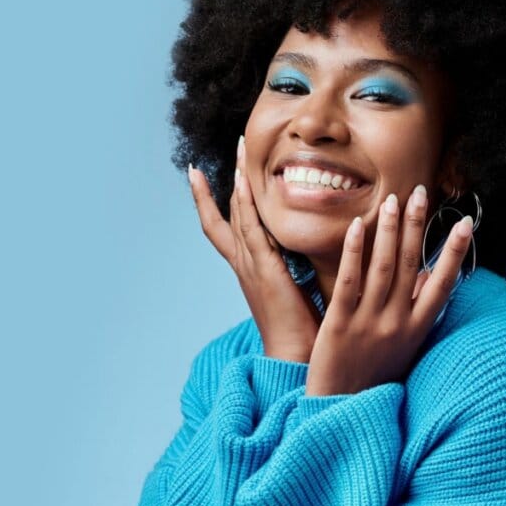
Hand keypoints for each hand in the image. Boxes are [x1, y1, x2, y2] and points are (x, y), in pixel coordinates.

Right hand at [187, 136, 320, 362]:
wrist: (295, 357)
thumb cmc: (301, 327)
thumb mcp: (295, 286)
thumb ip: (295, 263)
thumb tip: (307, 242)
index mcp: (248, 267)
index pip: (222, 226)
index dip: (207, 200)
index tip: (197, 174)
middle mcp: (243, 263)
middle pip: (224, 213)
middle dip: (221, 181)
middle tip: (224, 148)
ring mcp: (250, 265)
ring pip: (236, 214)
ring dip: (237, 178)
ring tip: (237, 148)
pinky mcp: (264, 270)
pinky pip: (251, 231)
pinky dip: (245, 205)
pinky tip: (245, 182)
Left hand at [304, 184, 473, 395]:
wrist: (343, 410)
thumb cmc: (376, 377)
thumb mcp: (406, 347)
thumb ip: (416, 312)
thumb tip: (430, 277)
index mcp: (417, 328)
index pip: (442, 283)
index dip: (455, 252)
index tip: (466, 223)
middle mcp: (398, 322)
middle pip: (412, 265)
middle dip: (418, 226)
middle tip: (421, 192)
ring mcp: (369, 322)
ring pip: (383, 267)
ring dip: (390, 231)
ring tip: (393, 200)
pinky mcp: (339, 323)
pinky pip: (348, 281)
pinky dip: (354, 252)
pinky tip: (356, 226)